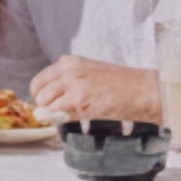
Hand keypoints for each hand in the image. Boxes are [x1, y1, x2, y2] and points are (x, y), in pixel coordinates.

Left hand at [29, 56, 156, 121]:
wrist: (142, 89)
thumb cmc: (120, 85)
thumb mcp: (89, 76)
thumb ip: (67, 86)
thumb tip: (45, 108)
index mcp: (69, 62)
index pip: (39, 80)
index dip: (39, 96)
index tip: (45, 106)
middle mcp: (67, 69)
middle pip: (38, 93)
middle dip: (43, 107)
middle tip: (56, 115)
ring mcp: (72, 83)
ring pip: (45, 103)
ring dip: (53, 114)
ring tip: (72, 115)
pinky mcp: (79, 98)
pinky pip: (58, 112)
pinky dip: (63, 119)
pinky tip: (80, 116)